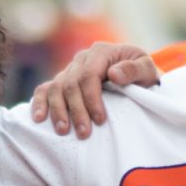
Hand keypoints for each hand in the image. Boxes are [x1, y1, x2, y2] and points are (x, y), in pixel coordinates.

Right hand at [30, 42, 159, 138]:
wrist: (138, 79)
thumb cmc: (143, 76)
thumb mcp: (147, 70)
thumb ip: (134, 70)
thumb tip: (113, 75)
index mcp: (101, 52)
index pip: (89, 75)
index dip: (92, 99)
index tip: (100, 120)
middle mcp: (82, 59)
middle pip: (71, 84)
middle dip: (76, 110)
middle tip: (84, 133)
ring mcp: (70, 70)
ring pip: (56, 88)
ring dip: (58, 111)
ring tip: (63, 131)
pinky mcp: (62, 82)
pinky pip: (45, 90)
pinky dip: (39, 103)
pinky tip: (38, 118)